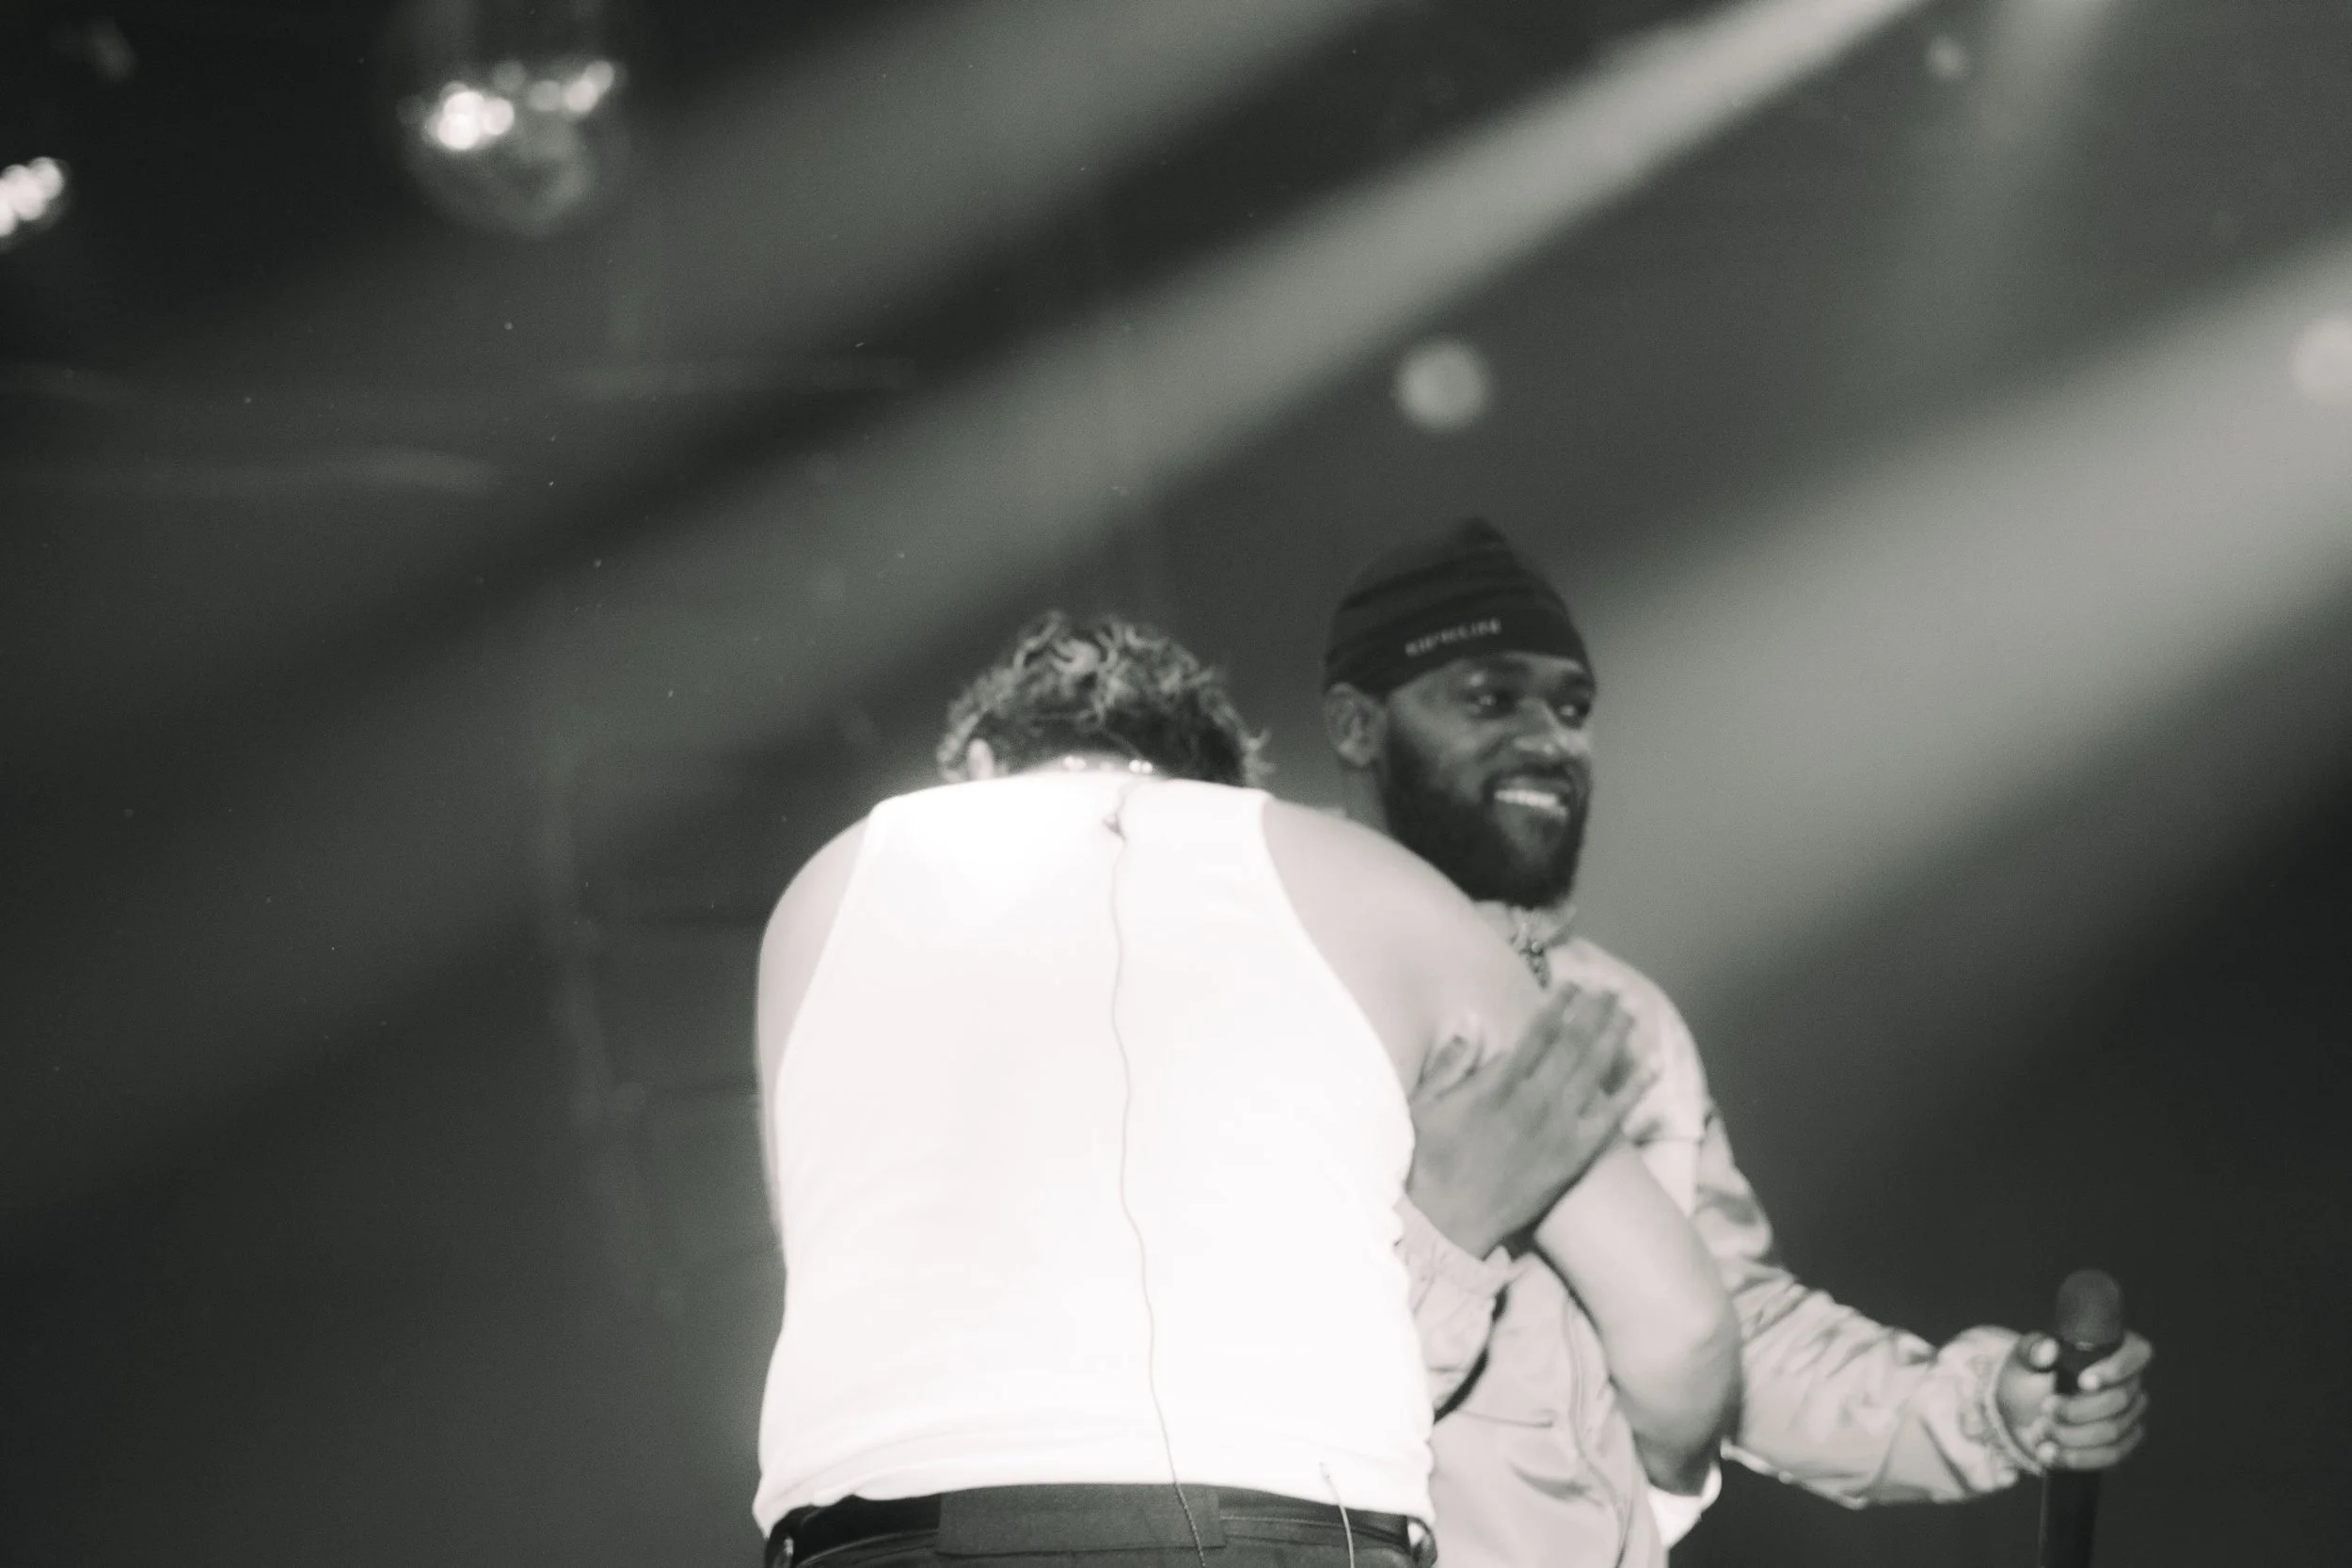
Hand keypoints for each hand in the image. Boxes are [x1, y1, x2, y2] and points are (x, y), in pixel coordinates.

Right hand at [1405, 985, 1652, 1257]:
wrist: (1448, 1223)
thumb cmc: (1430, 1164)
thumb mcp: (1426, 1105)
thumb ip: (1452, 1064)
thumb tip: (1473, 1025)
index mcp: (1497, 1085)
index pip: (1537, 1033)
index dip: (1559, 1005)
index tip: (1574, 985)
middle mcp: (1533, 1101)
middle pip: (1573, 1045)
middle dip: (1594, 1013)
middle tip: (1612, 990)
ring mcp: (1557, 1130)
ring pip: (1594, 1073)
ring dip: (1615, 1038)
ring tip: (1630, 1013)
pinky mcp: (1573, 1158)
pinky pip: (1611, 1119)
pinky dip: (1633, 1091)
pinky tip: (1651, 1067)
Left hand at [1994, 1331, 2153, 1470]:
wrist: (2024, 1411)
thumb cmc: (2031, 1376)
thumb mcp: (2024, 1358)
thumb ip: (2032, 1350)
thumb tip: (2049, 1349)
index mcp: (2115, 1349)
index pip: (2137, 1353)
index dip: (2115, 1369)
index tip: (2083, 1382)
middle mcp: (2130, 1383)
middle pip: (2119, 1400)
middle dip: (2077, 1409)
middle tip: (2045, 1408)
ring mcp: (2130, 1416)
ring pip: (2112, 1431)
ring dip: (2071, 1435)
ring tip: (2040, 1430)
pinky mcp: (2121, 1445)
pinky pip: (2109, 1456)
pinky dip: (2076, 1457)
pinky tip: (2049, 1454)